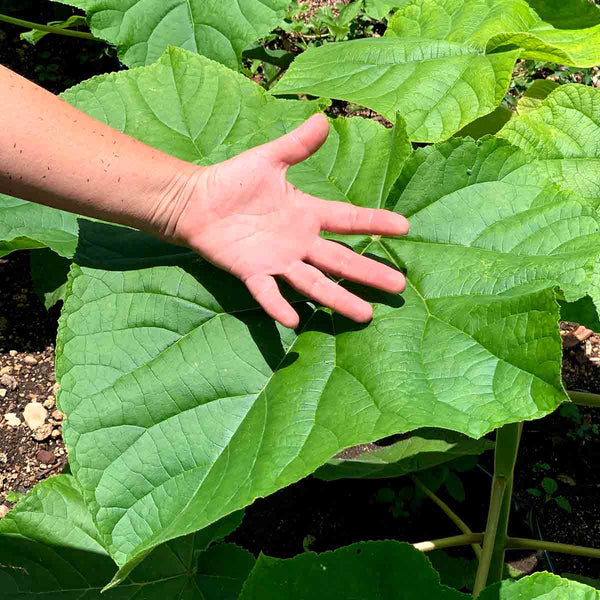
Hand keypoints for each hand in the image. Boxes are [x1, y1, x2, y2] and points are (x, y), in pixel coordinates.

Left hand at [167, 114, 409, 328]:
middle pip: (340, 260)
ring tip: (364, 315)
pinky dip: (279, 306)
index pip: (348, 219)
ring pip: (314, 283)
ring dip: (338, 298)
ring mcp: (278, 260)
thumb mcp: (268, 159)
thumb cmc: (233, 181)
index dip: (375, 222)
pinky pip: (268, 292)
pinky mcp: (252, 273)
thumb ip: (295, 146)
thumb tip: (322, 118)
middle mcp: (299, 242)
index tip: (404, 227)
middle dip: (368, 273)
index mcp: (307, 214)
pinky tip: (293, 321)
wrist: (196, 201)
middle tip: (397, 287)